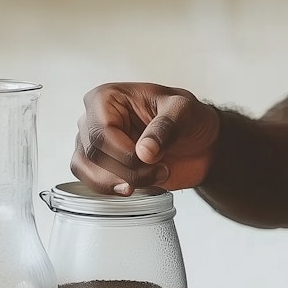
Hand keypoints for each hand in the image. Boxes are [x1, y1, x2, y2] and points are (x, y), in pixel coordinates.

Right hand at [71, 83, 220, 194]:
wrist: (199, 143)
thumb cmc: (188, 118)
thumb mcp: (185, 111)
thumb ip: (167, 126)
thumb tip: (144, 151)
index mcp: (108, 97)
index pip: (101, 130)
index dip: (125, 152)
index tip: (154, 158)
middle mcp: (93, 119)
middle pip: (94, 153)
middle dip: (129, 170)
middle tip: (161, 169)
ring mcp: (94, 144)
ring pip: (88, 170)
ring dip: (121, 182)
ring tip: (152, 177)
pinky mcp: (100, 166)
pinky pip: (92, 183)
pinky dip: (115, 189)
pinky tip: (137, 187)